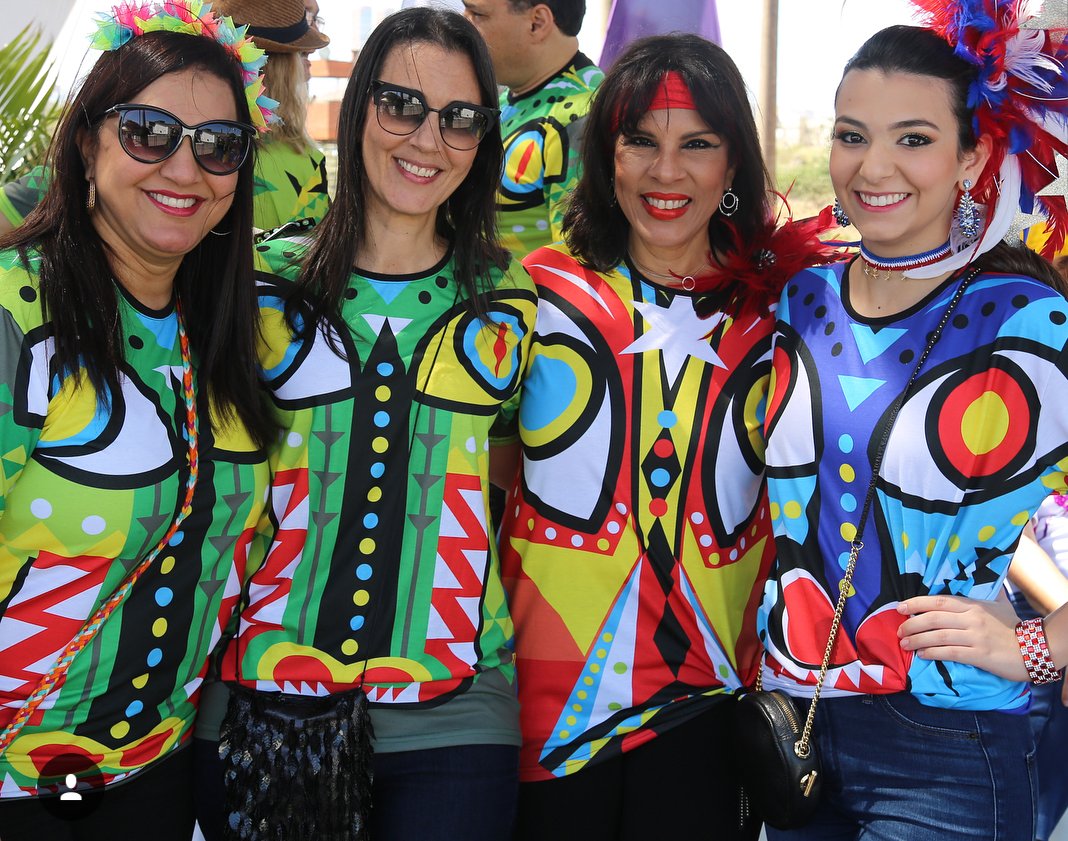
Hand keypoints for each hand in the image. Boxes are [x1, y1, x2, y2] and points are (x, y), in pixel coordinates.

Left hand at [896, 595, 1027, 681]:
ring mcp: (975, 637)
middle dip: (912, 624)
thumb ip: (974, 602)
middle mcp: (972, 618)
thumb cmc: (1012, 628)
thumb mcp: (995, 607)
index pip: (939, 601)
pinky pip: (949, 653)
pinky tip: (922, 654)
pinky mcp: (979, 655)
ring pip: (938, 636)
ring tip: (904, 644)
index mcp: (973, 605)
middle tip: (899, 630)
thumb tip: (957, 594)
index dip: (917, 603)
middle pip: (933, 618)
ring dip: (917, 639)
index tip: (900, 607)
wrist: (1036, 649)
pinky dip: (932, 653)